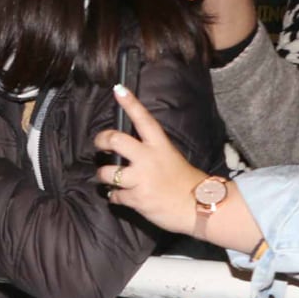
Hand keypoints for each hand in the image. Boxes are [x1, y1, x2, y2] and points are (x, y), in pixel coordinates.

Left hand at [93, 85, 204, 235]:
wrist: (199, 207)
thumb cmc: (185, 182)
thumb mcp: (171, 157)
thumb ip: (150, 151)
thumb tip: (127, 149)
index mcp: (160, 146)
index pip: (143, 119)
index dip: (130, 103)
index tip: (118, 89)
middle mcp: (149, 159)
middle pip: (115, 140)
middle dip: (101, 140)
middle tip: (99, 145)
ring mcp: (141, 179)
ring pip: (107, 172)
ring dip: (103, 175)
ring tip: (109, 178)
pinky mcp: (136, 198)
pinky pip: (114, 195)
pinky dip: (115, 196)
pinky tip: (123, 196)